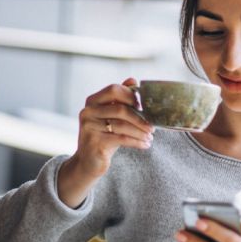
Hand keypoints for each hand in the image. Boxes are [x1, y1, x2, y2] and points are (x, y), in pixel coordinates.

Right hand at [58, 78, 153, 207]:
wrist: (89, 161)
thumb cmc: (104, 136)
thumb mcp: (112, 117)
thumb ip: (120, 99)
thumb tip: (133, 80)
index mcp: (92, 101)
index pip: (113, 89)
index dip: (131, 95)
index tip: (144, 106)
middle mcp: (87, 112)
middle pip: (119, 108)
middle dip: (139, 118)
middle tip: (152, 126)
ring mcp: (89, 127)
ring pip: (122, 126)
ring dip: (140, 132)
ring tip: (150, 137)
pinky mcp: (94, 142)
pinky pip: (121, 139)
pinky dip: (136, 142)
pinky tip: (145, 145)